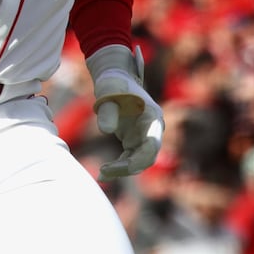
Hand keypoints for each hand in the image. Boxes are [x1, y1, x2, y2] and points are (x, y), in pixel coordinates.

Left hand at [86, 45, 163, 178]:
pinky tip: (102, 173)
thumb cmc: (113, 83)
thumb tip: (107, 130)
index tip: (123, 166)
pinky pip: (129, 159)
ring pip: (138, 161)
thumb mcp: (108, 93)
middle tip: (105, 172)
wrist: (114, 78)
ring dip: (121, 170)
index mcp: (152, 117)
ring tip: (101, 175)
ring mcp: (144, 136)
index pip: (152, 145)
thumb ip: (107, 111)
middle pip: (147, 157)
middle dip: (128, 168)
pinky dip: (118, 166)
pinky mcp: (134, 141)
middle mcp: (152, 129)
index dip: (140, 159)